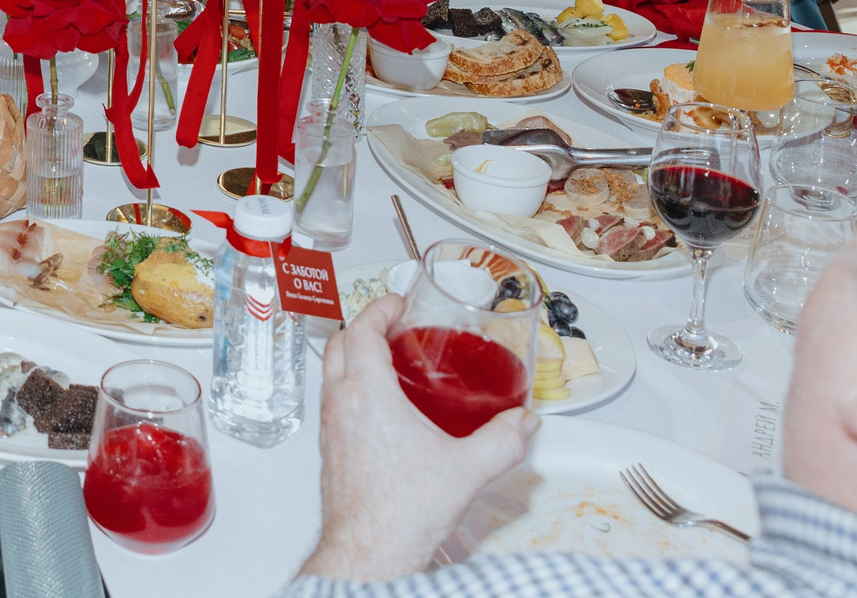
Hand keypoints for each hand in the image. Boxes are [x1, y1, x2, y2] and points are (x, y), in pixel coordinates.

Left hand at [300, 296, 536, 582]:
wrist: (369, 551)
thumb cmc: (401, 513)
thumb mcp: (467, 469)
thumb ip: (503, 440)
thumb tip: (525, 423)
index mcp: (366, 395)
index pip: (361, 330)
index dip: (379, 308)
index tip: (396, 303)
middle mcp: (340, 405)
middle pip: (339, 344)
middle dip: (365, 326)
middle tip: (394, 326)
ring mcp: (330, 427)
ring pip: (333, 373)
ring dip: (355, 356)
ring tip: (392, 363)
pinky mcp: (330, 449)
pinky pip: (335, 401)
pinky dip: (353, 387)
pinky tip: (386, 409)